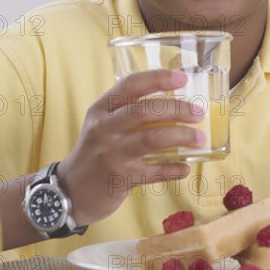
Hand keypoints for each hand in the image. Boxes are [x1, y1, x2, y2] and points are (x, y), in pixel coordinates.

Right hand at [56, 69, 204, 226]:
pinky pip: (154, 172)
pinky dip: (173, 169)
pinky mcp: (119, 179)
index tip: (182, 78)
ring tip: (199, 138)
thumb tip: (172, 105)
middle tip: (198, 112)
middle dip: (177, 109)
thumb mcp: (102, 125)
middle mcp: (104, 128)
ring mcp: (111, 154)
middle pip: (144, 111)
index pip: (130, 85)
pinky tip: (185, 167)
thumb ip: (128, 113)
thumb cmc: (95, 152)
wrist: (70, 191)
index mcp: (101, 109)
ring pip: (152, 139)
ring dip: (181, 136)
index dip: (158, 79)